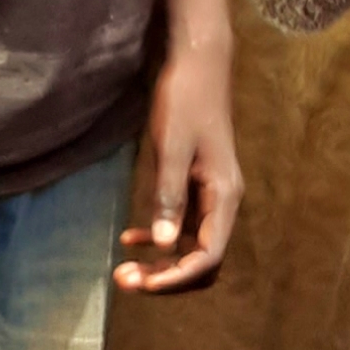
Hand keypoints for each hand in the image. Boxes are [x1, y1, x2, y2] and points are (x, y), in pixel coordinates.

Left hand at [116, 0, 238, 294]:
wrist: (199, 66)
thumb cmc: (186, 101)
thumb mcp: (173, 147)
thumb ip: (169, 195)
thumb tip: (164, 244)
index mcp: (224, 195)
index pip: (208, 256)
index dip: (176, 277)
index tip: (142, 283)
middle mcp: (223, 202)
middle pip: (203, 261)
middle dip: (167, 277)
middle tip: (124, 280)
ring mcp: (211, 197)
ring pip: (192, 248)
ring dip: (162, 263)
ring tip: (124, 269)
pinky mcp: (197, 187)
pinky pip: (183, 228)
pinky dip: (160, 240)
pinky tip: (131, 239)